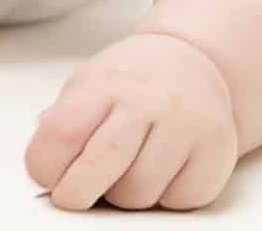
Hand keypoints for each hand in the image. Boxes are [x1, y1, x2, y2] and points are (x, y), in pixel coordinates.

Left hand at [25, 32, 238, 210]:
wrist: (192, 62)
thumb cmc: (130, 85)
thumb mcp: (87, 86)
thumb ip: (62, 123)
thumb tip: (43, 167)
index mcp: (104, 84)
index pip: (62, 133)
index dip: (44, 166)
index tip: (46, 176)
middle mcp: (147, 100)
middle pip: (101, 163)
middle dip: (76, 193)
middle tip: (71, 197)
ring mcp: (186, 125)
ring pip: (139, 192)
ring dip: (123, 197)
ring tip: (126, 173)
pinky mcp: (217, 150)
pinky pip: (180, 200)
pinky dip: (165, 198)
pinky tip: (163, 172)